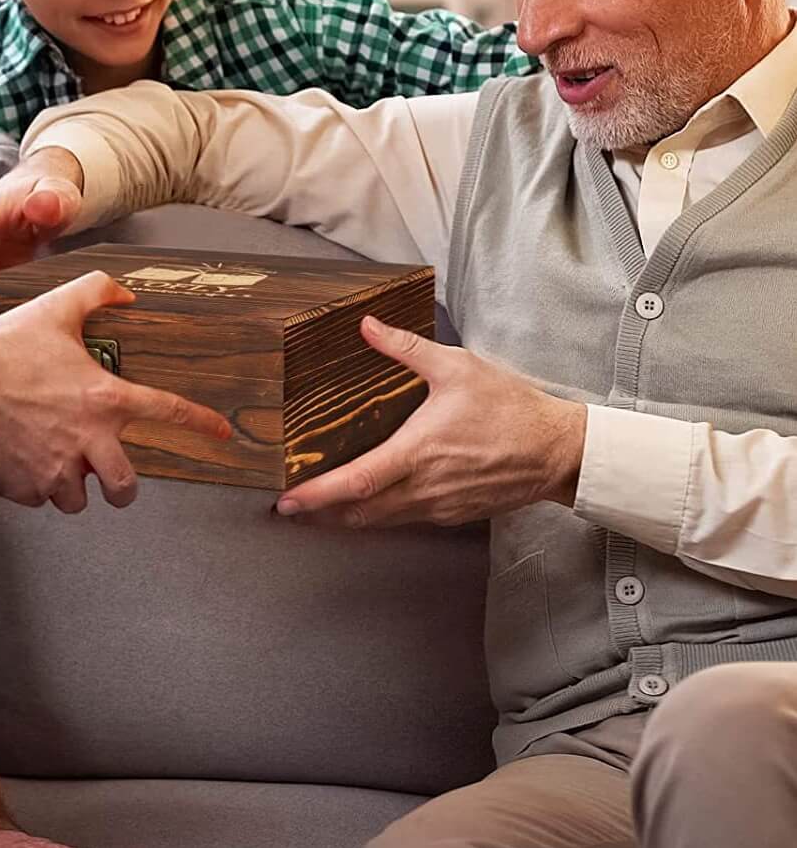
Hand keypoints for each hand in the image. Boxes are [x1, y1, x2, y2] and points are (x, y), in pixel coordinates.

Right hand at [0, 270, 230, 510]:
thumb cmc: (0, 349)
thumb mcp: (54, 310)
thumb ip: (94, 293)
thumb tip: (124, 293)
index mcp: (103, 399)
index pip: (167, 412)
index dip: (200, 423)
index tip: (221, 434)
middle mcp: (88, 441)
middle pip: (126, 486)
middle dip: (120, 486)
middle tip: (108, 475)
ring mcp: (56, 470)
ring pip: (79, 498)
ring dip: (70, 484)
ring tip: (50, 458)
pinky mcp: (26, 489)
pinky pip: (40, 499)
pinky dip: (34, 486)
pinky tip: (19, 458)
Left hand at [274, 315, 586, 527]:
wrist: (558, 450)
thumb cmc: (511, 408)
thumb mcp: (456, 367)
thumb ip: (405, 348)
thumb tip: (366, 326)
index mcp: (418, 453)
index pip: (356, 481)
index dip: (317, 494)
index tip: (289, 500)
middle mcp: (424, 488)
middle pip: (359, 512)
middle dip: (320, 513)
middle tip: (290, 506)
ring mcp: (439, 506)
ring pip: (381, 520)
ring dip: (347, 516)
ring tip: (319, 506)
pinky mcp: (453, 514)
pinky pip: (406, 519)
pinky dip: (379, 515)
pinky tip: (369, 501)